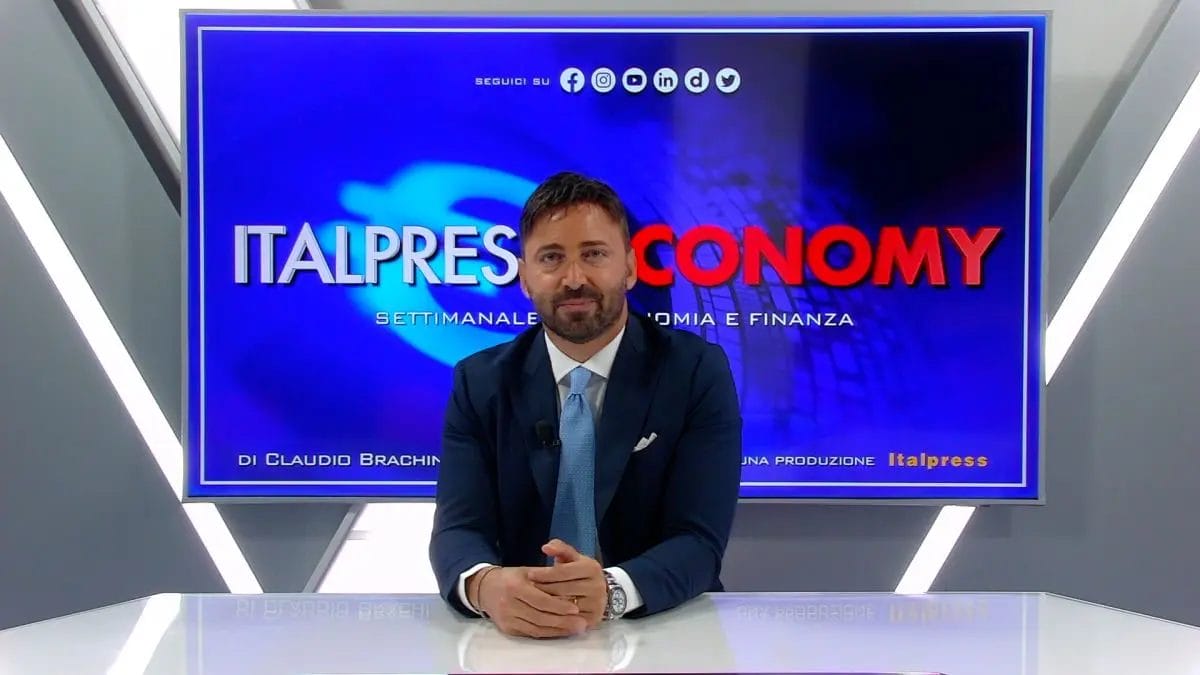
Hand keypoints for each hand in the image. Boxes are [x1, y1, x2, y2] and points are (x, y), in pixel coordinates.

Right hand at [472, 565, 587, 638]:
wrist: (484, 588)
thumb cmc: (510, 577)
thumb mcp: (527, 570)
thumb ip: (547, 578)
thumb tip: (570, 588)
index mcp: (514, 586)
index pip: (541, 600)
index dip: (559, 606)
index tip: (575, 609)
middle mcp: (509, 604)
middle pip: (540, 617)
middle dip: (562, 622)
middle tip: (581, 624)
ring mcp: (507, 618)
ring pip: (536, 628)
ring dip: (558, 630)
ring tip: (575, 629)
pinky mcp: (507, 629)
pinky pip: (531, 633)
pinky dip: (547, 633)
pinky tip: (560, 631)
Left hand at [526, 539, 607, 628]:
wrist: (600, 592)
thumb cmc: (579, 572)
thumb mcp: (572, 558)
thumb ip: (560, 549)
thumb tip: (546, 547)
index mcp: (591, 569)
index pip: (563, 571)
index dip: (545, 573)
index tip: (530, 574)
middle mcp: (596, 587)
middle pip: (562, 589)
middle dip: (543, 589)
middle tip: (527, 589)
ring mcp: (595, 605)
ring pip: (563, 606)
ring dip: (546, 603)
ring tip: (531, 599)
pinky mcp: (591, 619)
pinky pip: (567, 619)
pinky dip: (553, 615)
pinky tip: (542, 611)